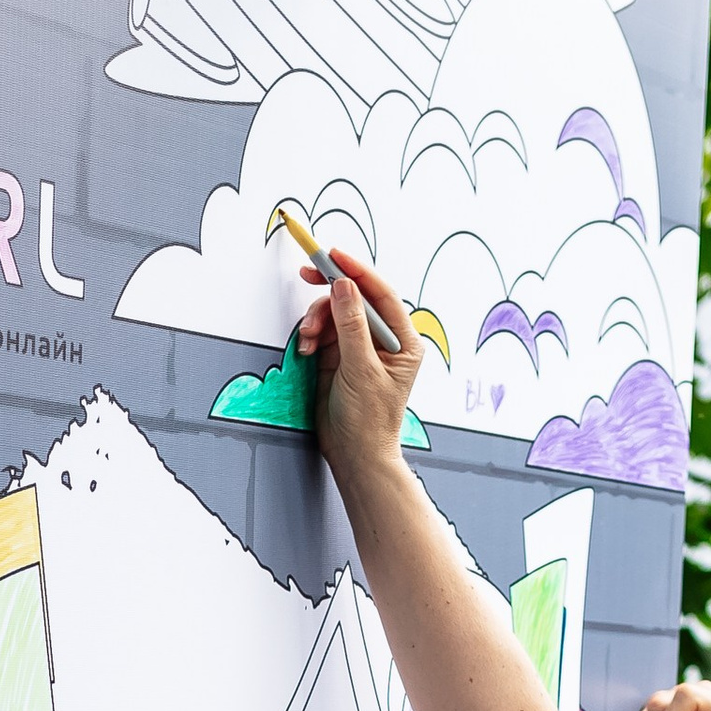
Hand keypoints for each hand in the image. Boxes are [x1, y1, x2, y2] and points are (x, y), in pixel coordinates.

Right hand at [295, 240, 424, 494]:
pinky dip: (312, 334)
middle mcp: (383, 339)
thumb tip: (344, 286)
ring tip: (308, 339)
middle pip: (355, 298)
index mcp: (402, 340)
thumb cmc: (369, 420)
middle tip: (307, 274)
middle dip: (330, 290)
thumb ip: (351, 325)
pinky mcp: (340, 356)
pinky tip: (307, 349)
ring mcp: (360, 347)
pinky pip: (324, 331)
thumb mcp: (360, 369)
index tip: (334, 256)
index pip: (381, 294)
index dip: (358, 271)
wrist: (354, 454)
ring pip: (335, 313)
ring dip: (317, 319)